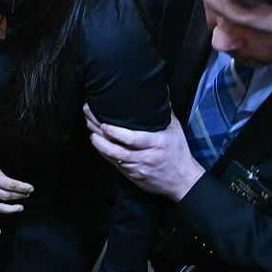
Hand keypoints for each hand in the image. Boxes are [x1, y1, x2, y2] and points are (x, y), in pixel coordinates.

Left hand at [84, 106, 203, 201]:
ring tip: (91, 132)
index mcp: (157, 144)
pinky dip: (105, 154)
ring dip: (99, 145)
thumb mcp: (175, 130)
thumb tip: (160, 90)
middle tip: (90, 120)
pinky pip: (115, 164)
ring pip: (114, 158)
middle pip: (118, 149)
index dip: (117, 133)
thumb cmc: (178, 152)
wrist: (182, 181)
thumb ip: (165, 111)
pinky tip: (98, 145)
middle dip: (101, 135)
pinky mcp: (132, 176)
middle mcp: (146, 157)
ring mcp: (138, 168)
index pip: (134, 139)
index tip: (105, 124)